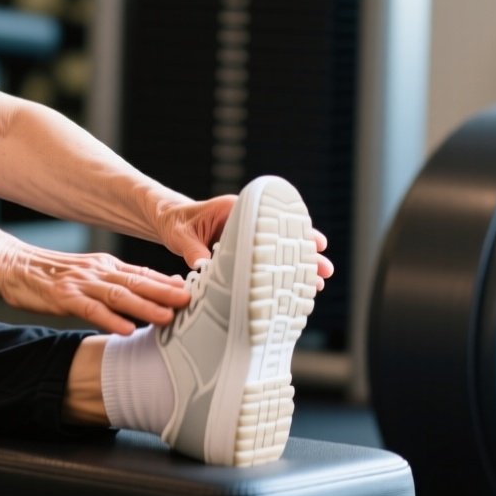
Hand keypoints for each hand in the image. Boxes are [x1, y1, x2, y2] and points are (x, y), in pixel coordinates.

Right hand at [0, 244, 189, 334]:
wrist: (12, 264)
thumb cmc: (52, 274)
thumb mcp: (90, 272)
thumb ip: (118, 280)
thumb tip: (155, 288)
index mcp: (106, 265)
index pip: (143, 273)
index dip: (169, 283)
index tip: (197, 291)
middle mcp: (97, 271)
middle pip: (137, 282)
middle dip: (166, 293)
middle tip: (193, 302)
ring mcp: (80, 283)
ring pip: (118, 295)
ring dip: (144, 306)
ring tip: (167, 317)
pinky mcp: (62, 296)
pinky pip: (89, 309)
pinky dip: (109, 319)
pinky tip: (126, 329)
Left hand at [151, 195, 333, 288]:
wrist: (169, 220)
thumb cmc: (175, 223)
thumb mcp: (180, 236)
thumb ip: (192, 251)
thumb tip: (204, 268)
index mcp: (234, 208)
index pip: (271, 220)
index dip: (294, 233)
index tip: (316, 244)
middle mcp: (246, 220)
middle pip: (282, 236)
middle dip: (306, 253)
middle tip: (326, 269)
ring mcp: (247, 234)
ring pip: (278, 250)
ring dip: (298, 265)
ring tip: (319, 283)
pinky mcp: (243, 248)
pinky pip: (266, 259)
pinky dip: (280, 271)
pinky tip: (295, 286)